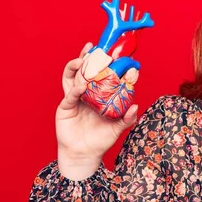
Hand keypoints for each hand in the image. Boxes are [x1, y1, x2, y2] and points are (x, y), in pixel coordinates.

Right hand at [55, 42, 139, 171]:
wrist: (84, 155)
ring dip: (78, 65)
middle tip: (98, 47)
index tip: (126, 60)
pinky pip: (69, 95)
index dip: (116, 68)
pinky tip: (81, 85)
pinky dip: (75, 89)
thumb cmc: (101, 140)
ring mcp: (76, 98)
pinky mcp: (66, 107)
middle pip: (89, 70)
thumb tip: (136, 107)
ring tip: (83, 58)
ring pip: (74, 76)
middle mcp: (88, 93)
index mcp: (102, 96)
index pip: (109, 77)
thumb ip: (127, 119)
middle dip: (92, 57)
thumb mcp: (117, 129)